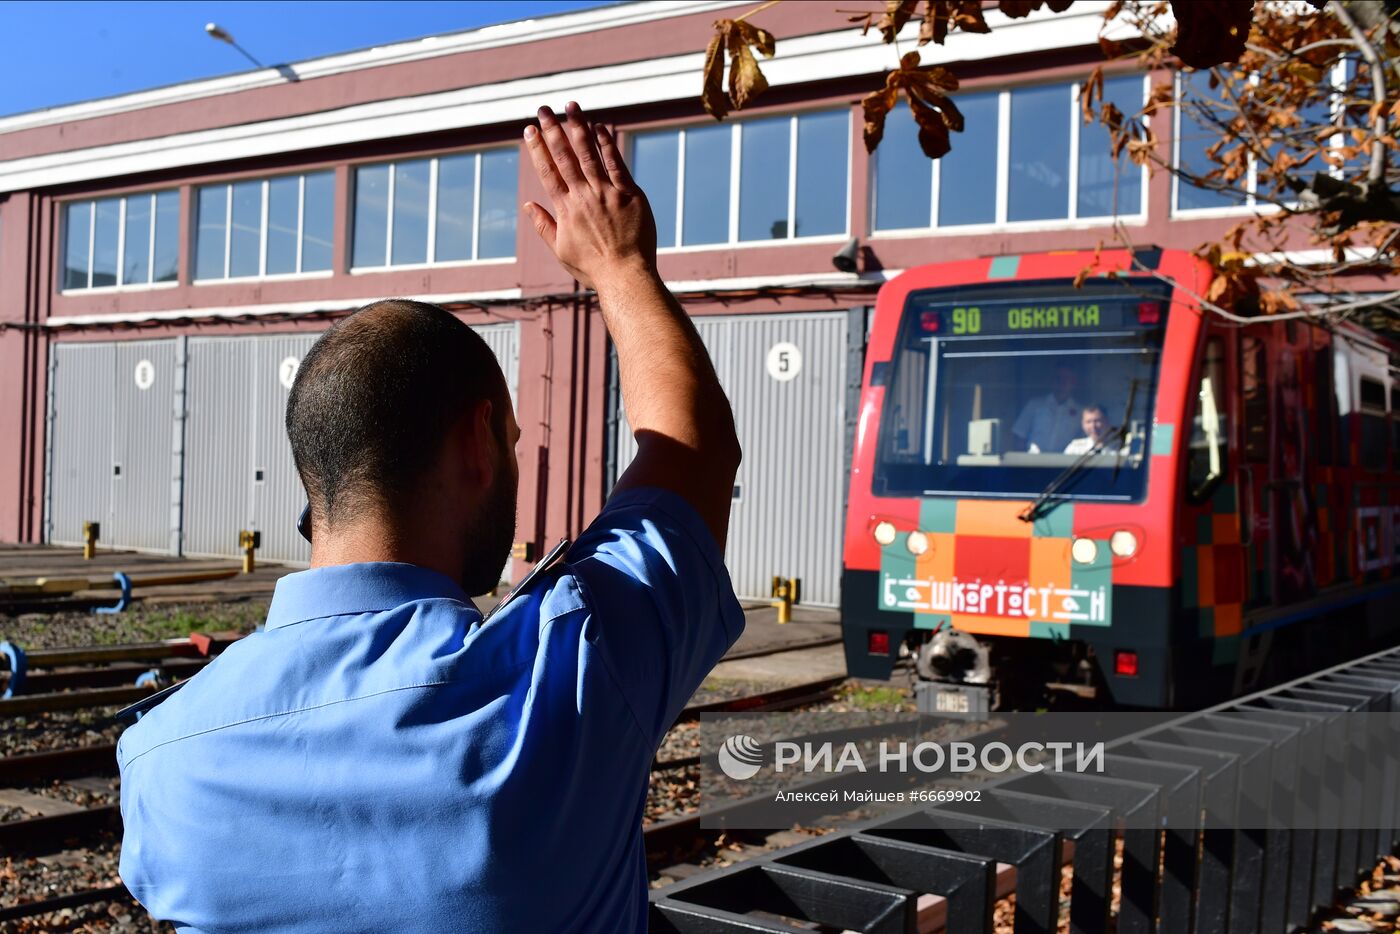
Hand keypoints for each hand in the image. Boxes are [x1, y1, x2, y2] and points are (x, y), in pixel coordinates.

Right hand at [523, 102, 657, 290]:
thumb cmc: (593, 267)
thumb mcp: (561, 250)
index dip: (537, 148)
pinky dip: (607, 144)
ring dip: (578, 127)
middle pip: (565, 156)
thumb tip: (528, 204)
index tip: (530, 129)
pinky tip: (599, 127)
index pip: (548, 171)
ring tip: (571, 106)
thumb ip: (544, 225)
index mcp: (565, 209)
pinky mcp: (629, 194)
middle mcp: (583, 196)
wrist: (625, 275)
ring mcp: (607, 193)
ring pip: (589, 153)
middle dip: (553, 130)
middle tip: (543, 109)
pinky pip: (616, 163)